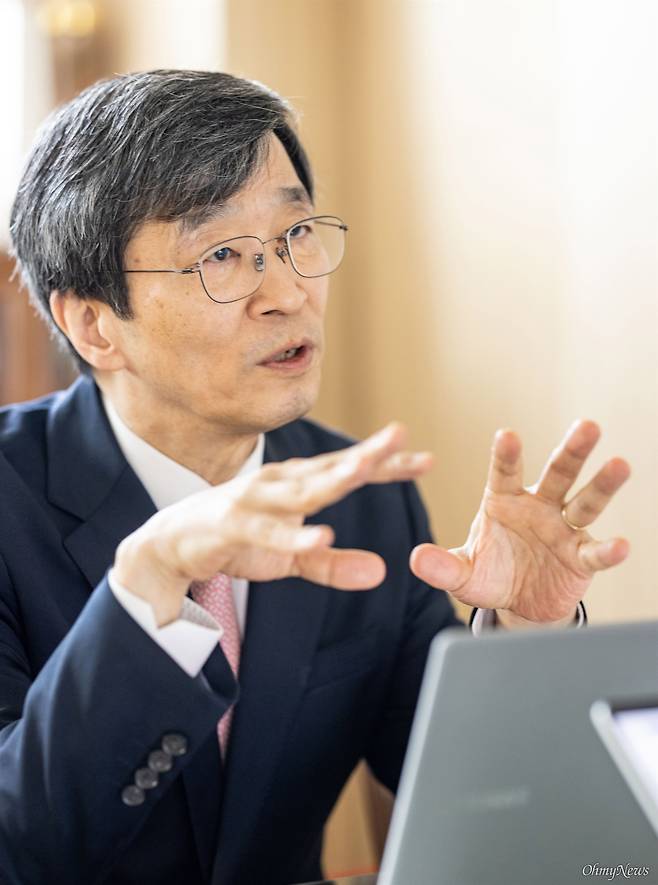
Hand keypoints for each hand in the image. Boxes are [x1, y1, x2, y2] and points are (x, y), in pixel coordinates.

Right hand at [114, 423, 432, 624]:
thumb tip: (380, 572)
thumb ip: (333, 564)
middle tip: (400, 437)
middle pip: (331, 469)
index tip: (425, 460)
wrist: (171, 544)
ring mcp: (255, 500)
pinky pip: (268, 531)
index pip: (347, 471)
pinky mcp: (232, 524)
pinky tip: (321, 536)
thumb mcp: (291, 557)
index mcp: (297, 484)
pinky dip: (294, 534)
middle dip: (366, 454)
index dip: (386, 466)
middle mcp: (279, 483)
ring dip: (333, 479)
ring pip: (301, 490)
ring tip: (365, 470)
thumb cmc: (236, 541)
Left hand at [409, 421, 629, 624]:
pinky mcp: (580, 558)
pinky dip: (607, 550)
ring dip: (602, 485)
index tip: (507, 435)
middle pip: (557, 473)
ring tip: (620, 464)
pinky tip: (621, 546)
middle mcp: (538, 506)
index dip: (506, 456)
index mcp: (504, 500)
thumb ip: (442, 566)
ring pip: (585, 502)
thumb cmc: (490, 575)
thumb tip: (416, 558)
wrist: (518, 604)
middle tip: (588, 425)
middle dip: (572, 450)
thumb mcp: (462, 573)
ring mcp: (563, 529)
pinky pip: (595, 552)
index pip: (504, 472)